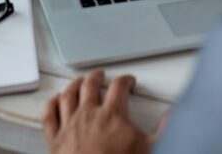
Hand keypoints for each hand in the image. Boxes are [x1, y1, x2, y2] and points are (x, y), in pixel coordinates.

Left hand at [42, 70, 160, 153]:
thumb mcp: (150, 149)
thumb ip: (164, 130)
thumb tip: (172, 115)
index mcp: (112, 115)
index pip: (119, 87)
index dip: (126, 80)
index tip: (128, 82)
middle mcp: (88, 115)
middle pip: (90, 85)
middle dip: (96, 76)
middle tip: (100, 75)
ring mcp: (69, 126)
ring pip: (68, 95)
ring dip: (74, 85)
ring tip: (78, 81)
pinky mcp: (55, 140)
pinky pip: (49, 115)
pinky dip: (51, 104)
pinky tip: (54, 100)